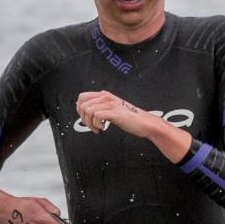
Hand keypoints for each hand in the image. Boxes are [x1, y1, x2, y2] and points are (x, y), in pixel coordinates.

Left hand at [75, 90, 192, 161]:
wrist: (145, 123)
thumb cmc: (130, 118)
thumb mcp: (113, 109)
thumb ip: (101, 107)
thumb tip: (85, 110)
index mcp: (105, 95)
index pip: (82, 97)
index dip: (79, 109)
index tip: (85, 118)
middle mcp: (106, 97)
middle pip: (82, 104)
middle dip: (83, 117)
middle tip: (91, 125)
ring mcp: (110, 104)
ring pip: (88, 110)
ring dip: (89, 122)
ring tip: (97, 128)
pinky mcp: (114, 112)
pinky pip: (96, 116)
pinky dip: (96, 124)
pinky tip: (102, 128)